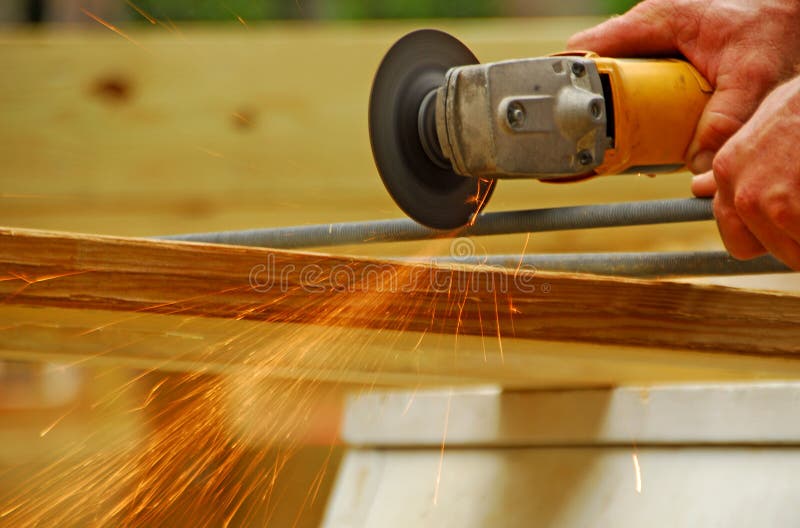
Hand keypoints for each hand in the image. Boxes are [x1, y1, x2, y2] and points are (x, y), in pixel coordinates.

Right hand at [568, 0, 799, 173]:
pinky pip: (633, 86)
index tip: (565, 117)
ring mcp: (651, 45)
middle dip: (593, 107)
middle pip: (595, 71)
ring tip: (619, 145)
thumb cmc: (772, 24)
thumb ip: (727, 120)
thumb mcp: (754, 74)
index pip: (588, 47)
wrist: (791, 11)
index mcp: (654, 20)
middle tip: (597, 142)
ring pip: (613, 82)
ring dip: (613, 113)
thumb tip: (699, 167)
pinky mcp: (661, 60)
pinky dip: (634, 111)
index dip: (568, 82)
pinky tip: (646, 134)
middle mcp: (646, 31)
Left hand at [691, 75, 799, 269]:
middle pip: (757, 248)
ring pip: (789, 253)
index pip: (734, 234)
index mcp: (728, 171)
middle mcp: (741, 192)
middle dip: (788, 241)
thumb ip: (732, 164)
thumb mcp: (762, 125)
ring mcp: (770, 206)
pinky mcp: (792, 214)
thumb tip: (699, 188)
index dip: (765, 235)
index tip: (789, 226)